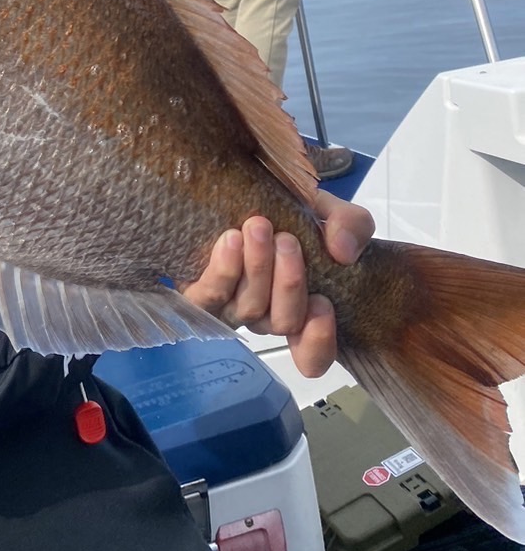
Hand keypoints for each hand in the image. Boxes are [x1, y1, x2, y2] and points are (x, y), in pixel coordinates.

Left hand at [181, 190, 374, 377]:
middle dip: (288, 283)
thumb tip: (344, 252)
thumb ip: (352, 226)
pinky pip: (208, 297)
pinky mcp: (198, 293)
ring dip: (257, 268)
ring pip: (249, 308)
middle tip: (287, 240)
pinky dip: (223, 270)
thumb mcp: (331, 212)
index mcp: (302, 309)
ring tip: (258, 227)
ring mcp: (232, 307)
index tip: (324, 303)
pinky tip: (231, 239)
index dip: (318, 341)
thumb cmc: (292, 213)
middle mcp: (267, 315)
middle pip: (282, 323)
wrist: (244, 193)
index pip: (312, 357)